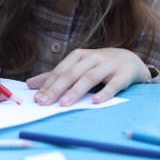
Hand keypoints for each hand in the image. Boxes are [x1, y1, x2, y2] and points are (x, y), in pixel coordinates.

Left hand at [26, 47, 150, 106]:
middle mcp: (93, 58)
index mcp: (79, 55)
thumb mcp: (77, 66)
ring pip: (90, 78)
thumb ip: (55, 76)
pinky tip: (95, 102)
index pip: (61, 70)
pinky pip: (113, 85)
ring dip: (76, 91)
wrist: (129, 60)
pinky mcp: (123, 75)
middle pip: (72, 74)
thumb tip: (30, 84)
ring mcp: (108, 65)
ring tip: (64, 104)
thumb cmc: (98, 65)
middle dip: (57, 89)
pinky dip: (104, 93)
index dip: (48, 84)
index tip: (37, 98)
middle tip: (45, 103)